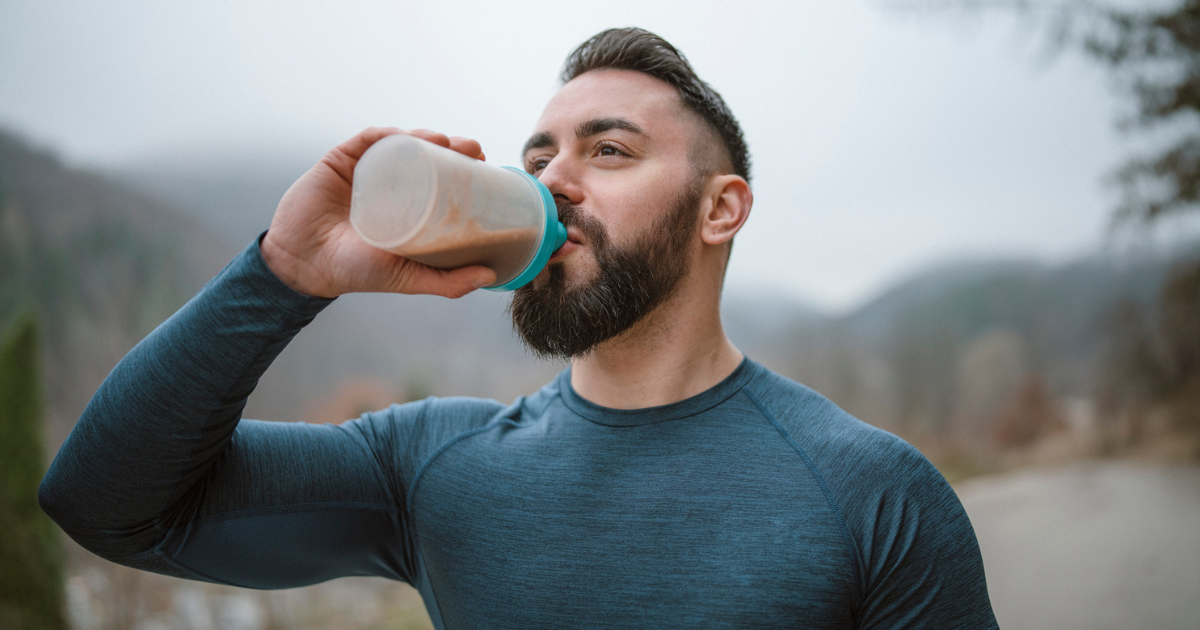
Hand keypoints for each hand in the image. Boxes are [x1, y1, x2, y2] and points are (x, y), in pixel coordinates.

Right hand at [261, 127, 496, 298]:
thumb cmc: (355, 272)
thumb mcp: (408, 277)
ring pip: (400, 144)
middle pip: (425, 157)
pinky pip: (366, 140)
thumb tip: (491, 276)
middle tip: (474, 149)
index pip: (440, 180)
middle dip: (452, 148)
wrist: (304, 264)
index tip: (485, 164)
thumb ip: (447, 282)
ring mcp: (365, 171)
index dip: (464, 169)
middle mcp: (388, 184)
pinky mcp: (340, 161)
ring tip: (446, 140)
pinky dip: (388, 134)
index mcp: (406, 206)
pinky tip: (406, 135)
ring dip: (425, 136)